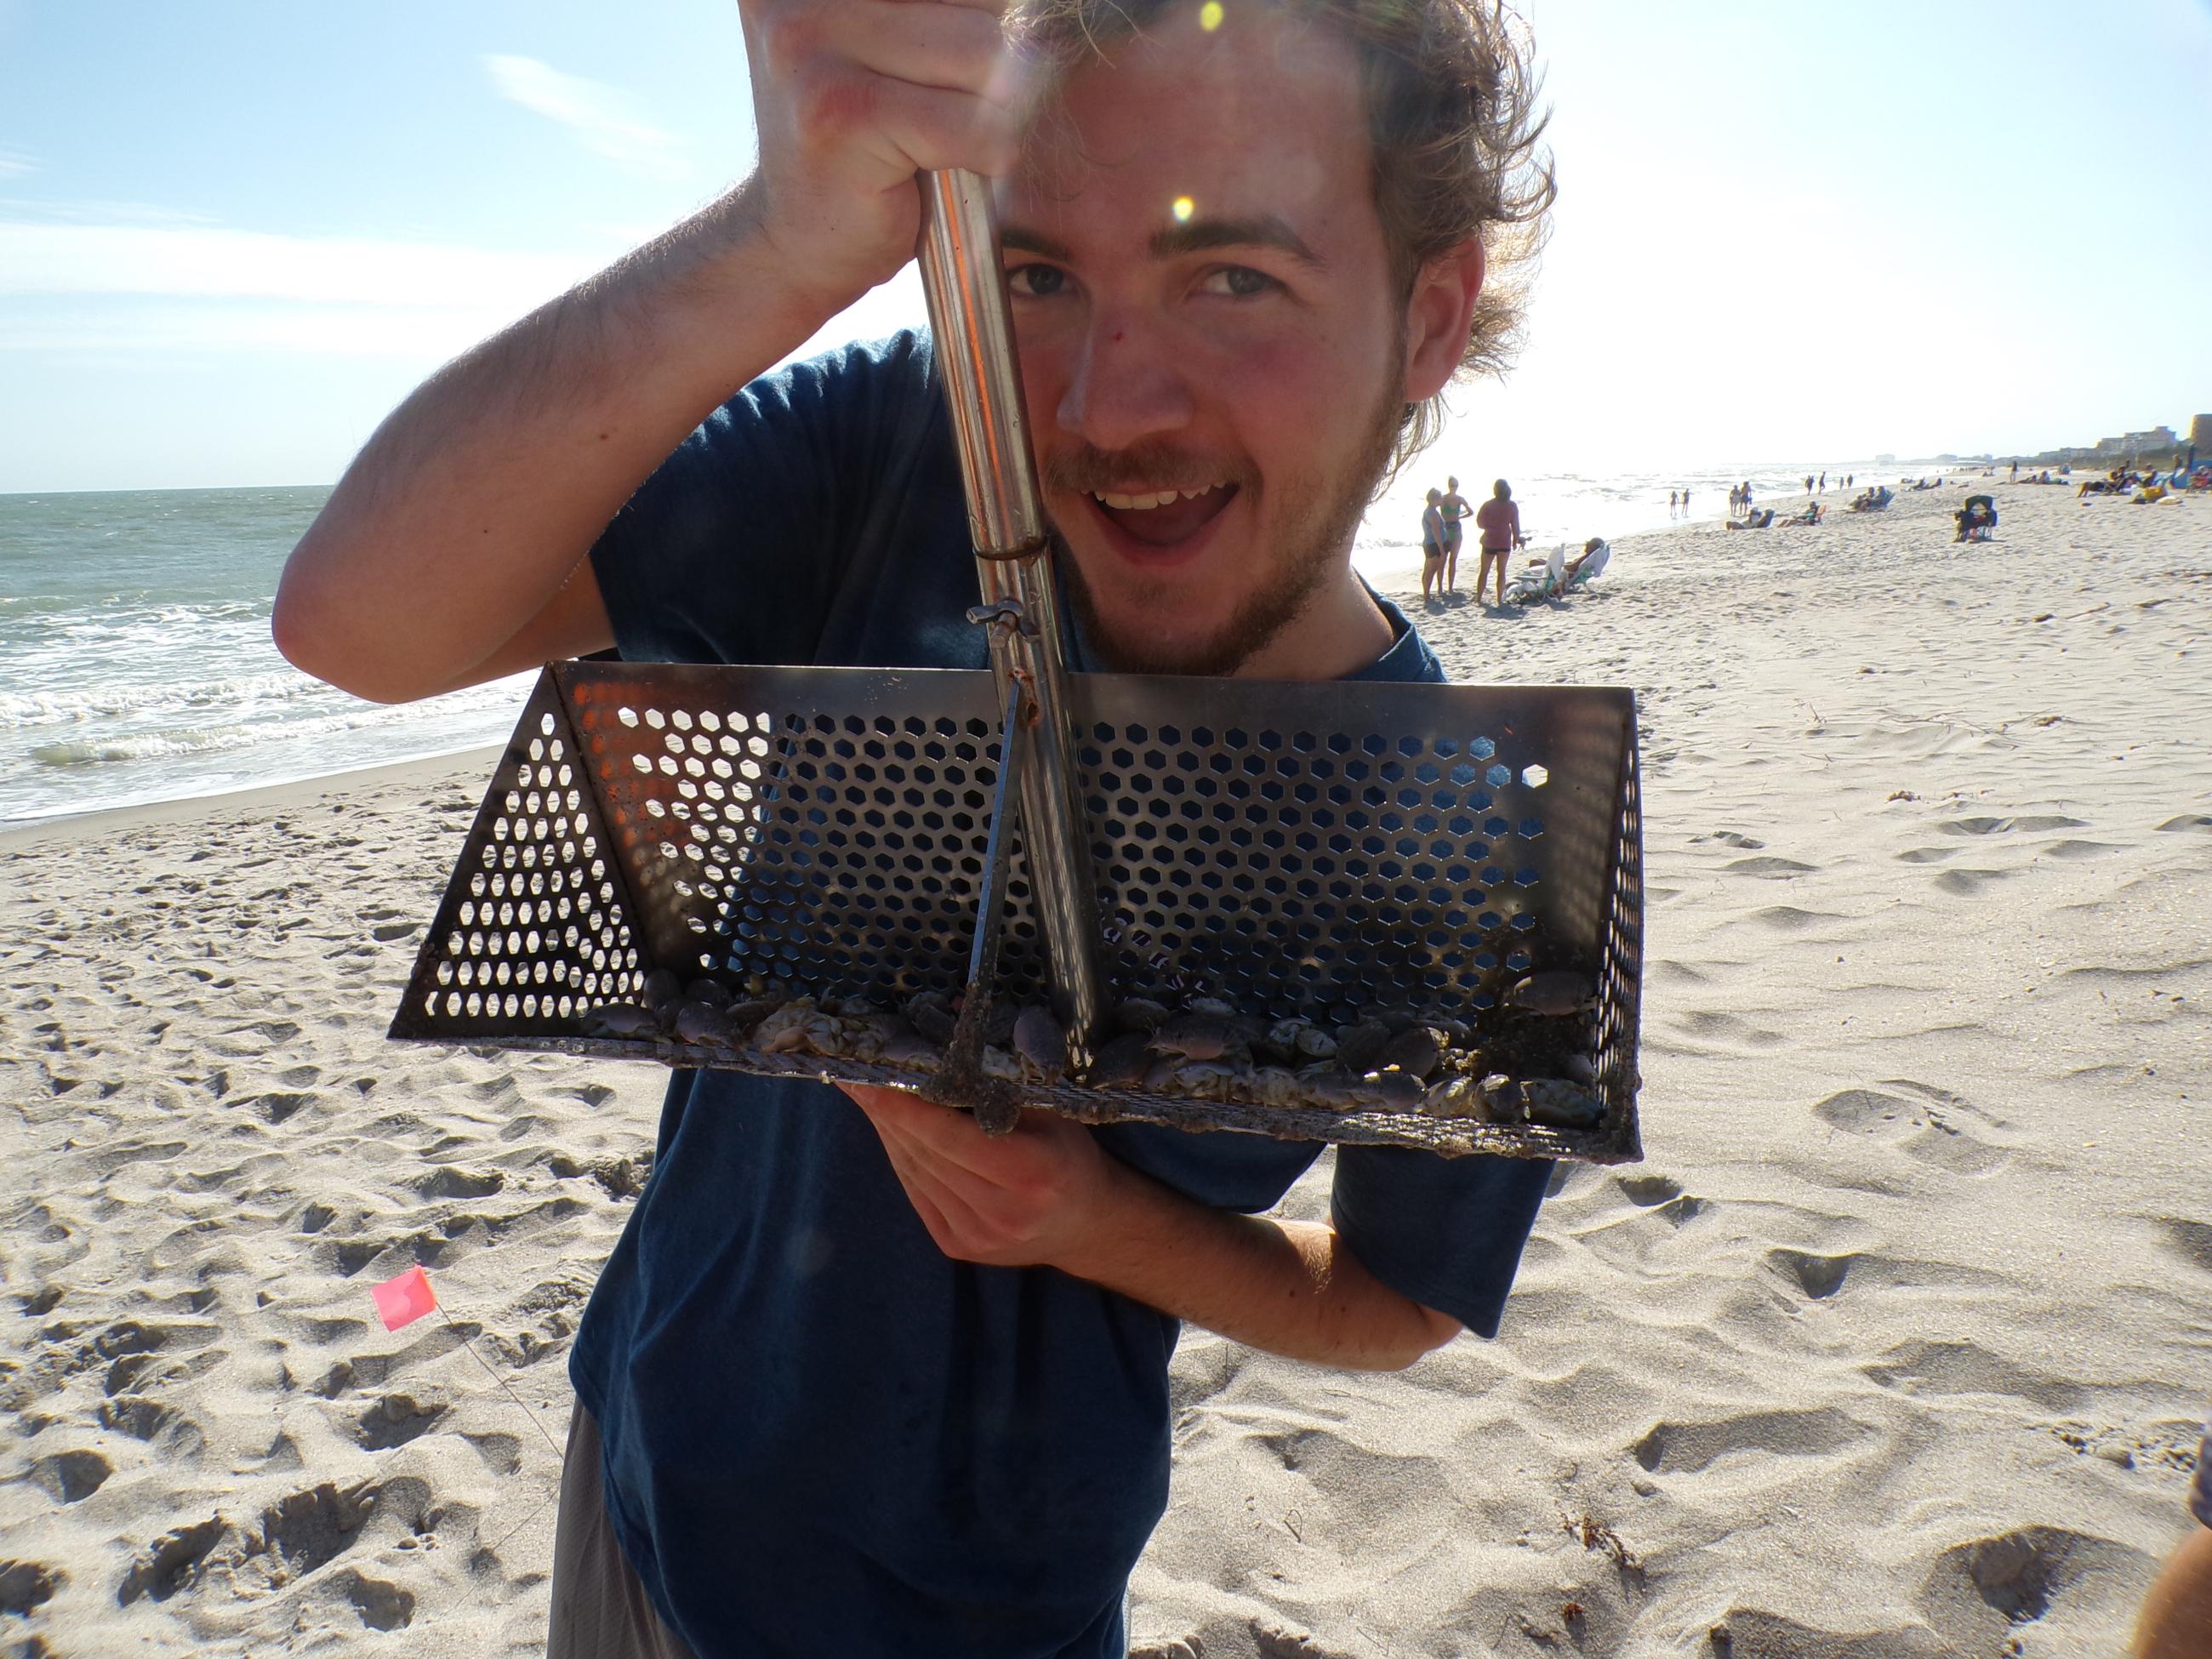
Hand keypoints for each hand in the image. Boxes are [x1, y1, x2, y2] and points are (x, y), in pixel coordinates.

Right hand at [736, 0, 1037, 309]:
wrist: (796, 243)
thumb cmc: (862, 146)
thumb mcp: (896, 49)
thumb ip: (944, 16)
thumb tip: (1031, 10)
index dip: (985, 26)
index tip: (955, 76)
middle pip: (983, 7)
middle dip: (995, 70)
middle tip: (950, 115)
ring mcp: (814, 45)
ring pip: (987, 57)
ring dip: (994, 115)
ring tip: (946, 141)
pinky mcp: (843, 113)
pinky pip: (972, 123)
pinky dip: (985, 155)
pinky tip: (943, 172)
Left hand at [842, 1084, 1117, 1267]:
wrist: (1085, 1225)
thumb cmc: (1069, 1155)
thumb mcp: (1051, 1109)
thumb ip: (1001, 1074)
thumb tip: (954, 1014)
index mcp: (1031, 1172)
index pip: (949, 1137)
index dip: (905, 1108)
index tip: (870, 1079)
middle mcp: (1002, 1211)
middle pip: (925, 1152)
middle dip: (886, 1112)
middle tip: (855, 1076)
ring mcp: (976, 1235)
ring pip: (913, 1171)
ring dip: (887, 1131)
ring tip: (866, 1095)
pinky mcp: (956, 1245)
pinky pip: (915, 1190)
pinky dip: (901, 1156)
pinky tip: (890, 1128)